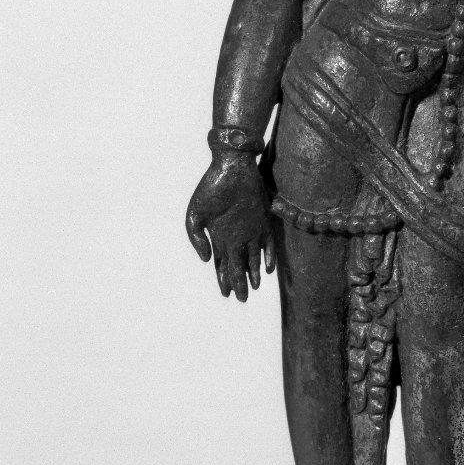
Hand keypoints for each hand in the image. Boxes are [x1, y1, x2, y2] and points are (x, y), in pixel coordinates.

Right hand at [185, 152, 275, 301]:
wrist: (231, 165)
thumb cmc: (211, 187)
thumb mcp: (194, 215)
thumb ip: (197, 239)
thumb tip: (206, 260)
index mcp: (219, 235)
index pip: (222, 263)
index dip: (223, 279)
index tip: (225, 294)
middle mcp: (236, 235)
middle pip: (238, 265)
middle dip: (239, 282)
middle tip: (242, 299)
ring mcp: (251, 229)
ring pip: (253, 258)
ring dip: (253, 274)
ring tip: (254, 289)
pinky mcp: (264, 220)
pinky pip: (269, 243)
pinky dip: (268, 257)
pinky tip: (268, 270)